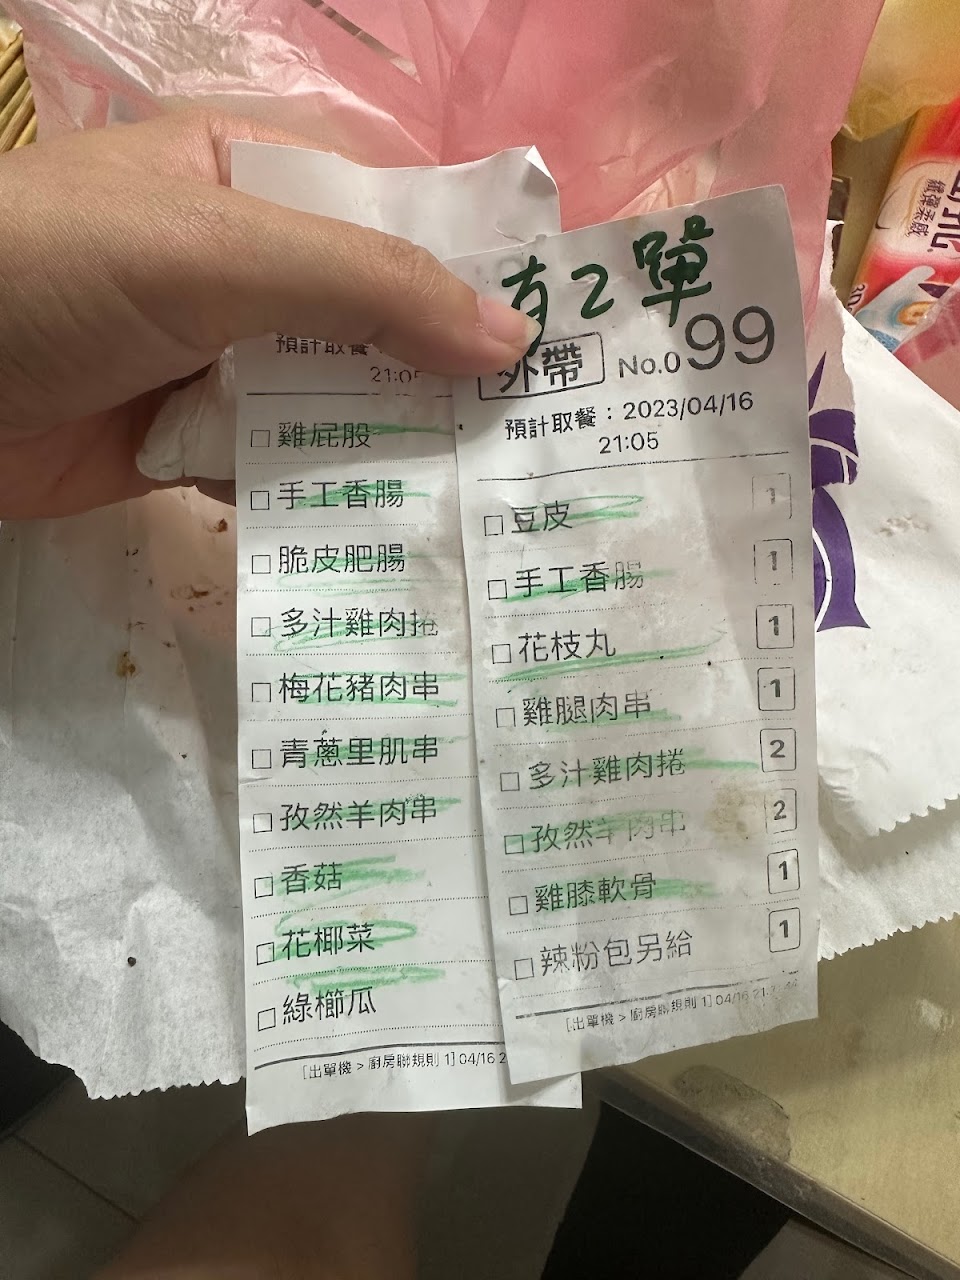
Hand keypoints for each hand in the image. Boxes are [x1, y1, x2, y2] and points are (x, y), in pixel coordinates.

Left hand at [0, 111, 536, 518]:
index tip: (557, 334)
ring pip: (335, 399)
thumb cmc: (58, 277)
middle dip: (445, 372)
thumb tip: (511, 338)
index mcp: (253, 179)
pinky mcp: (189, 443)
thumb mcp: (217, 253)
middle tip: (541, 432)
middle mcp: (246, 267)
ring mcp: (219, 359)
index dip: (474, 267)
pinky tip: (395, 523)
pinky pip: (281, 465)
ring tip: (492, 490)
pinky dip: (326, 491)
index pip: (394, 213)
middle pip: (373, 317)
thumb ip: (364, 288)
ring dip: (395, 440)